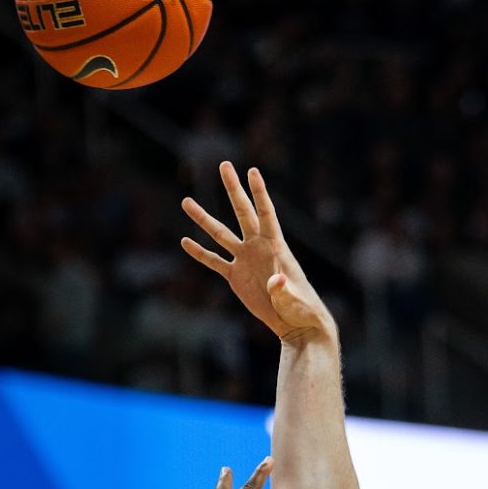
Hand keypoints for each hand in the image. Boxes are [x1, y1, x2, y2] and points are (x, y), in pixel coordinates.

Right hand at [181, 161, 334, 342]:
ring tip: (186, 201)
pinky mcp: (236, 276)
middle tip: (224, 165)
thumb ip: (284, 290)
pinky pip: (215, 261)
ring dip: (204, 219)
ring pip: (221, 234)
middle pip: (243, 213)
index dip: (259, 193)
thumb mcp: (294, 300)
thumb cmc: (302, 310)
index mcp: (276, 247)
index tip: (252, 171)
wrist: (295, 324)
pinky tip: (185, 241)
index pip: (266, 214)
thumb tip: (275, 281)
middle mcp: (258, 247)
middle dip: (233, 189)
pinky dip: (200, 253)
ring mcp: (246, 260)